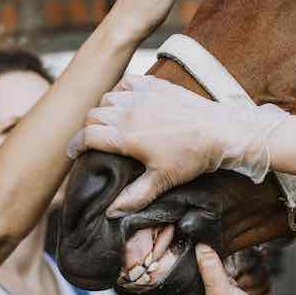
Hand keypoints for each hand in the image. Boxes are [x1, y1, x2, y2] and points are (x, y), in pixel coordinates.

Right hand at [67, 75, 288, 216]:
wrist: (220, 131)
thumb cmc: (191, 158)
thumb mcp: (162, 181)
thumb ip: (134, 197)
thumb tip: (111, 212)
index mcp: (126, 136)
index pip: (86, 136)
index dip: (75, 145)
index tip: (74, 152)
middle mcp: (129, 112)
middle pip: (93, 116)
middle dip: (88, 129)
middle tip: (92, 141)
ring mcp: (142, 95)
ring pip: (107, 98)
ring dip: (103, 110)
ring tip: (108, 123)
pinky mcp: (155, 85)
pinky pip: (126, 82)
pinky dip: (119, 91)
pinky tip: (124, 100)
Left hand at [177, 244, 277, 294]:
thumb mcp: (221, 293)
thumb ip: (210, 269)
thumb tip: (201, 246)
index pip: (171, 277)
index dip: (180, 261)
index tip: (189, 248)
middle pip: (188, 273)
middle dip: (201, 264)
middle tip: (213, 263)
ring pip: (204, 274)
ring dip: (215, 270)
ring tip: (227, 279)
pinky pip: (216, 279)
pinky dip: (224, 276)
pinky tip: (232, 283)